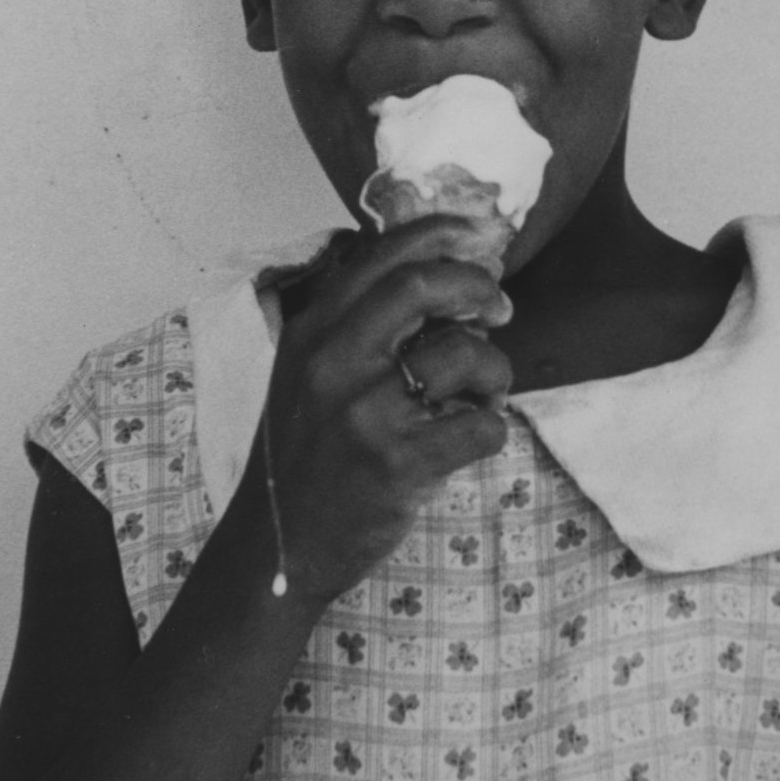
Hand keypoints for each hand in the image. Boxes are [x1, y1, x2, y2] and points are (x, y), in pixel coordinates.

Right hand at [253, 219, 512, 604]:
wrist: (279, 545)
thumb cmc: (306, 453)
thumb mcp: (307, 372)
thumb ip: (356, 323)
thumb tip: (441, 276)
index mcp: (312, 331)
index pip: (381, 256)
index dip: (439, 235)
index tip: (476, 236)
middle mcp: (333, 362)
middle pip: (422, 285)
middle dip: (478, 286)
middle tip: (500, 309)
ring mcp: (364, 413)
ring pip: (464, 354)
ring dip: (495, 370)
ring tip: (485, 393)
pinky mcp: (398, 464)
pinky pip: (480, 425)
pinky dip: (493, 426)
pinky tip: (474, 435)